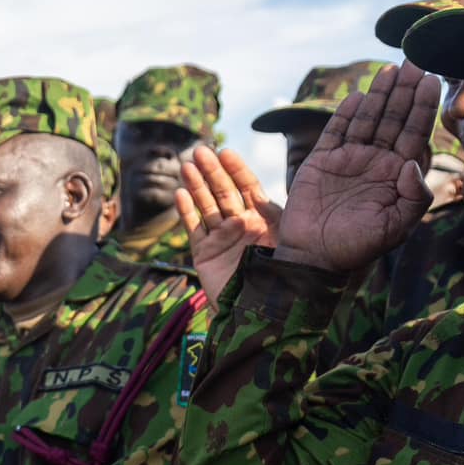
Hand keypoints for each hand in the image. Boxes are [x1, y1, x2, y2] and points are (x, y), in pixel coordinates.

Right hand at [177, 147, 280, 301]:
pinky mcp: (205, 255)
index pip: (247, 187)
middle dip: (212, 172)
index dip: (236, 169)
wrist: (263, 312)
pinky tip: (180, 194)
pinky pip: (194, 229)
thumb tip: (256, 195)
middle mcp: (241, 225)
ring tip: (187, 166)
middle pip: (224, 192)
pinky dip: (186, 212)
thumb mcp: (284, 240)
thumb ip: (271, 217)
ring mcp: (221, 239)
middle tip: (200, 151)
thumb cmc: (281, 276)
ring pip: (206, 206)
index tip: (225, 152)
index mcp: (263, 219)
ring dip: (196, 185)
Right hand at [275, 62, 439, 272]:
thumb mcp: (395, 228)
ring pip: (368, 119)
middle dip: (405, 92)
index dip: (423, 108)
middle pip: (395, 119)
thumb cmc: (358, 248)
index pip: (415, 134)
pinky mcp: (322, 160)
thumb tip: (414, 163)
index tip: (432, 81)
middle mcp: (376, 162)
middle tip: (414, 63)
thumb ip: (414, 198)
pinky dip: (346, 114)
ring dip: (380, 95)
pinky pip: (337, 131)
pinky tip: (359, 96)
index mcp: (397, 176)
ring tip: (391, 70)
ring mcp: (349, 159)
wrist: (315, 258)